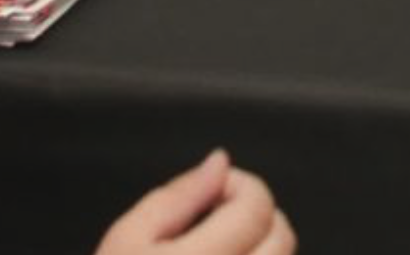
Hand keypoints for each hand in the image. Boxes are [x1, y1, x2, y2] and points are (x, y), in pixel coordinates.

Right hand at [95, 151, 294, 254]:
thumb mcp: (127, 239)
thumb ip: (178, 197)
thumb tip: (219, 163)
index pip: (256, 206)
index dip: (242, 185)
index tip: (216, 189)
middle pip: (282, 237)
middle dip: (258, 215)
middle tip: (218, 217)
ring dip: (260, 248)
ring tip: (215, 251)